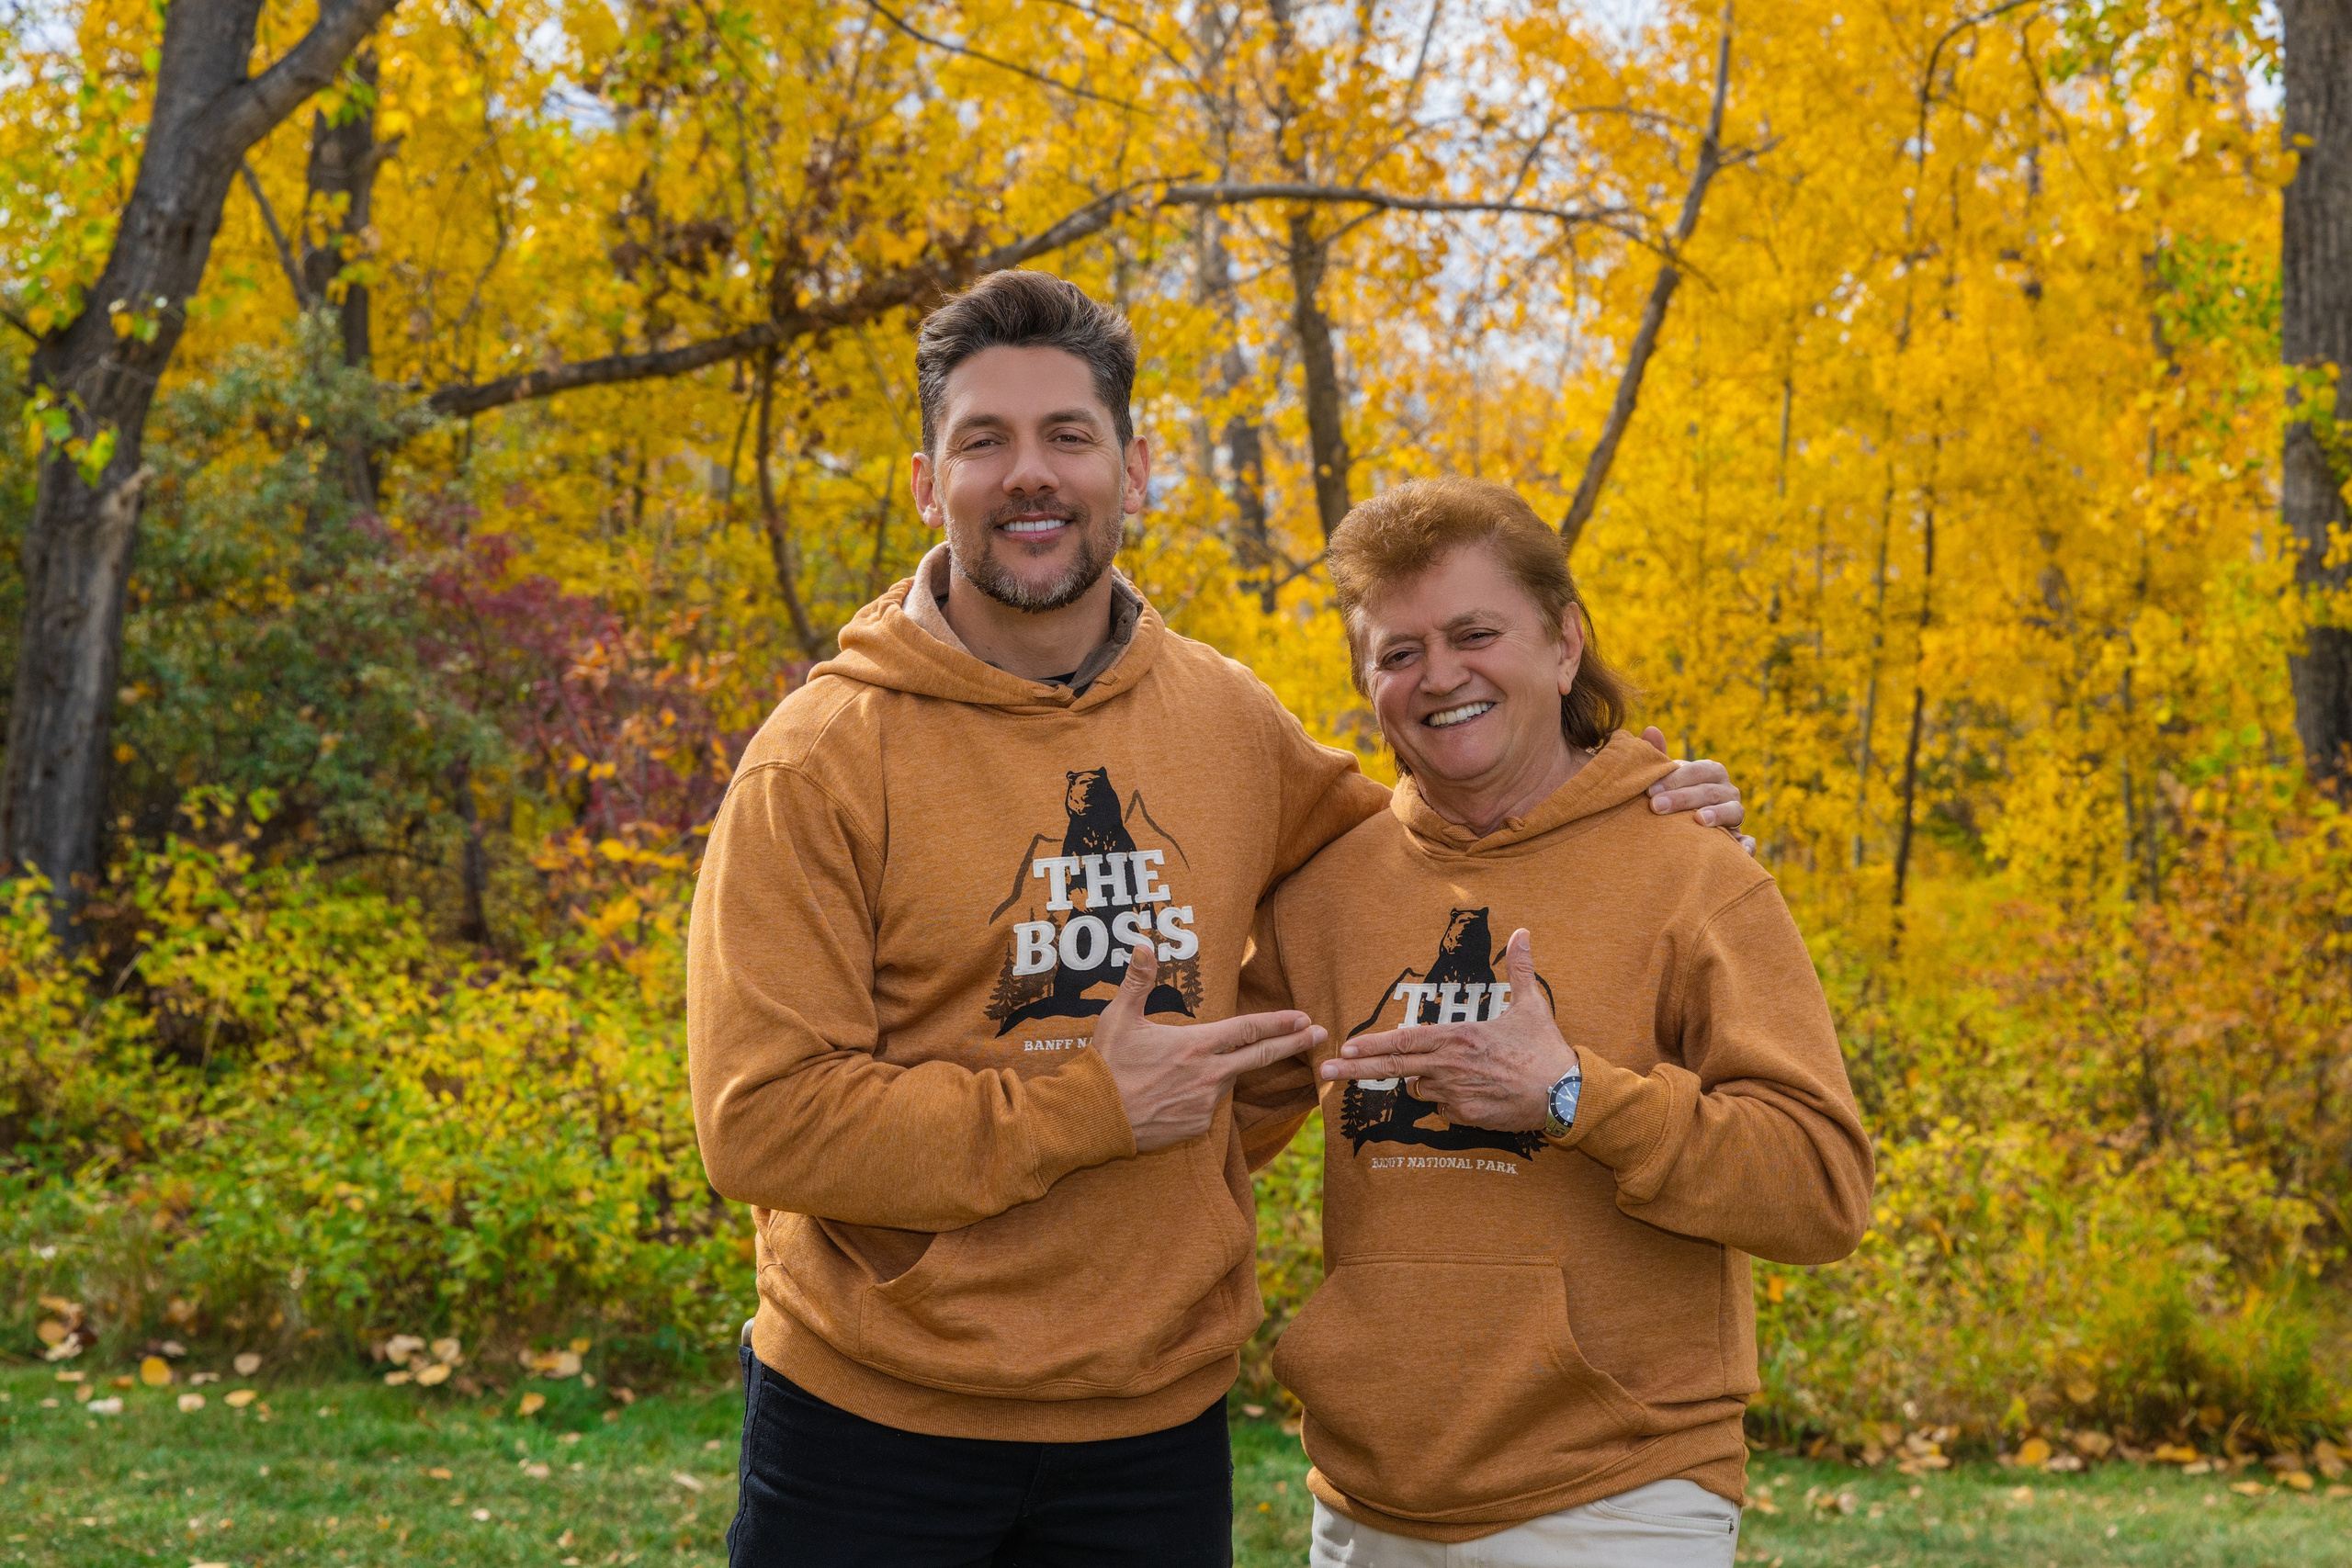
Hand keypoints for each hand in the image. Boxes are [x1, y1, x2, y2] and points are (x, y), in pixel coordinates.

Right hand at [1096, 940, 1326, 1152]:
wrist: (1092, 1118)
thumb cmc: (1106, 1065)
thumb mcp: (1119, 1017)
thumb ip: (1138, 981)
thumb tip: (1143, 944)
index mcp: (1195, 1045)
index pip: (1248, 1030)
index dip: (1279, 1022)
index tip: (1304, 1018)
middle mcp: (1208, 1076)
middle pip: (1259, 1057)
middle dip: (1293, 1044)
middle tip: (1320, 1035)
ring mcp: (1204, 1104)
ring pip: (1226, 1082)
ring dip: (1223, 1073)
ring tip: (1186, 1070)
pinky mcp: (1195, 1127)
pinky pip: (1207, 1108)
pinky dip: (1201, 1097)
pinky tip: (1174, 1094)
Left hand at [1318, 929, 1570, 1131]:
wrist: (1567, 1095)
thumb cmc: (1546, 1049)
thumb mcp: (1532, 1005)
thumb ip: (1520, 968)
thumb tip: (1523, 931)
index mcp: (1459, 1036)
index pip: (1404, 1040)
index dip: (1371, 1044)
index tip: (1345, 1047)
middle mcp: (1449, 1066)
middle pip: (1393, 1068)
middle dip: (1354, 1071)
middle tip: (1324, 1073)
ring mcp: (1455, 1094)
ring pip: (1420, 1090)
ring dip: (1423, 1083)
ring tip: (1459, 1074)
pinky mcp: (1466, 1117)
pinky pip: (1443, 1110)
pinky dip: (1448, 1102)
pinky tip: (1474, 1093)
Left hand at [1642, 725, 1754, 854]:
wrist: (1687, 832)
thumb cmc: (1673, 797)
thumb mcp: (1666, 779)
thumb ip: (1659, 758)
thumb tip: (1650, 729)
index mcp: (1711, 773)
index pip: (1699, 771)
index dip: (1676, 779)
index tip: (1649, 790)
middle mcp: (1728, 792)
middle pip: (1711, 791)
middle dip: (1684, 798)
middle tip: (1656, 807)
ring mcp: (1736, 816)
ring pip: (1734, 812)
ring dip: (1717, 815)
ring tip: (1697, 820)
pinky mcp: (1741, 841)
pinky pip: (1749, 843)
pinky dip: (1746, 846)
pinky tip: (1737, 850)